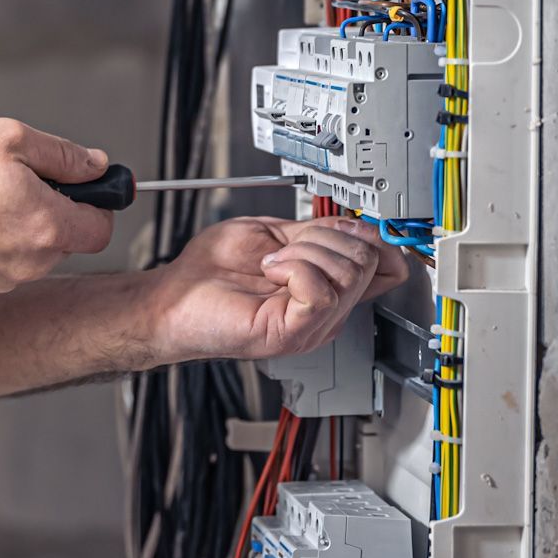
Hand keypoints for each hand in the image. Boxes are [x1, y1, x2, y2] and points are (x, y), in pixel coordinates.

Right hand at [0, 117, 114, 291]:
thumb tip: (96, 165)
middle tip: (23, 175)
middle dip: (58, 204)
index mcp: (47, 226)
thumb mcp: (9, 137)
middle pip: (70, 236)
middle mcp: (32, 261)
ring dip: (27, 218)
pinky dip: (0, 233)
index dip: (99, 199)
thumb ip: (63, 153)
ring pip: (38, 245)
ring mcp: (5, 275)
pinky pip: (8, 254)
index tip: (82, 180)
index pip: (103, 227)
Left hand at [149, 214, 408, 364]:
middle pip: (366, 261)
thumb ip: (315, 232)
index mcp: (325, 286)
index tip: (351, 225)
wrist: (174, 296)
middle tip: (286, 247)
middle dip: (325, 237)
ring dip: (304, 252)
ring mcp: (312, 325)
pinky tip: (271, 271)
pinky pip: (321, 293)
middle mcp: (326, 310)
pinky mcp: (293, 333)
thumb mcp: (273, 236)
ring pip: (348, 273)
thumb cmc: (210, 272)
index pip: (384, 266)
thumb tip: (354, 225)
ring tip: (272, 262)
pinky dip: (294, 268)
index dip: (375, 237)